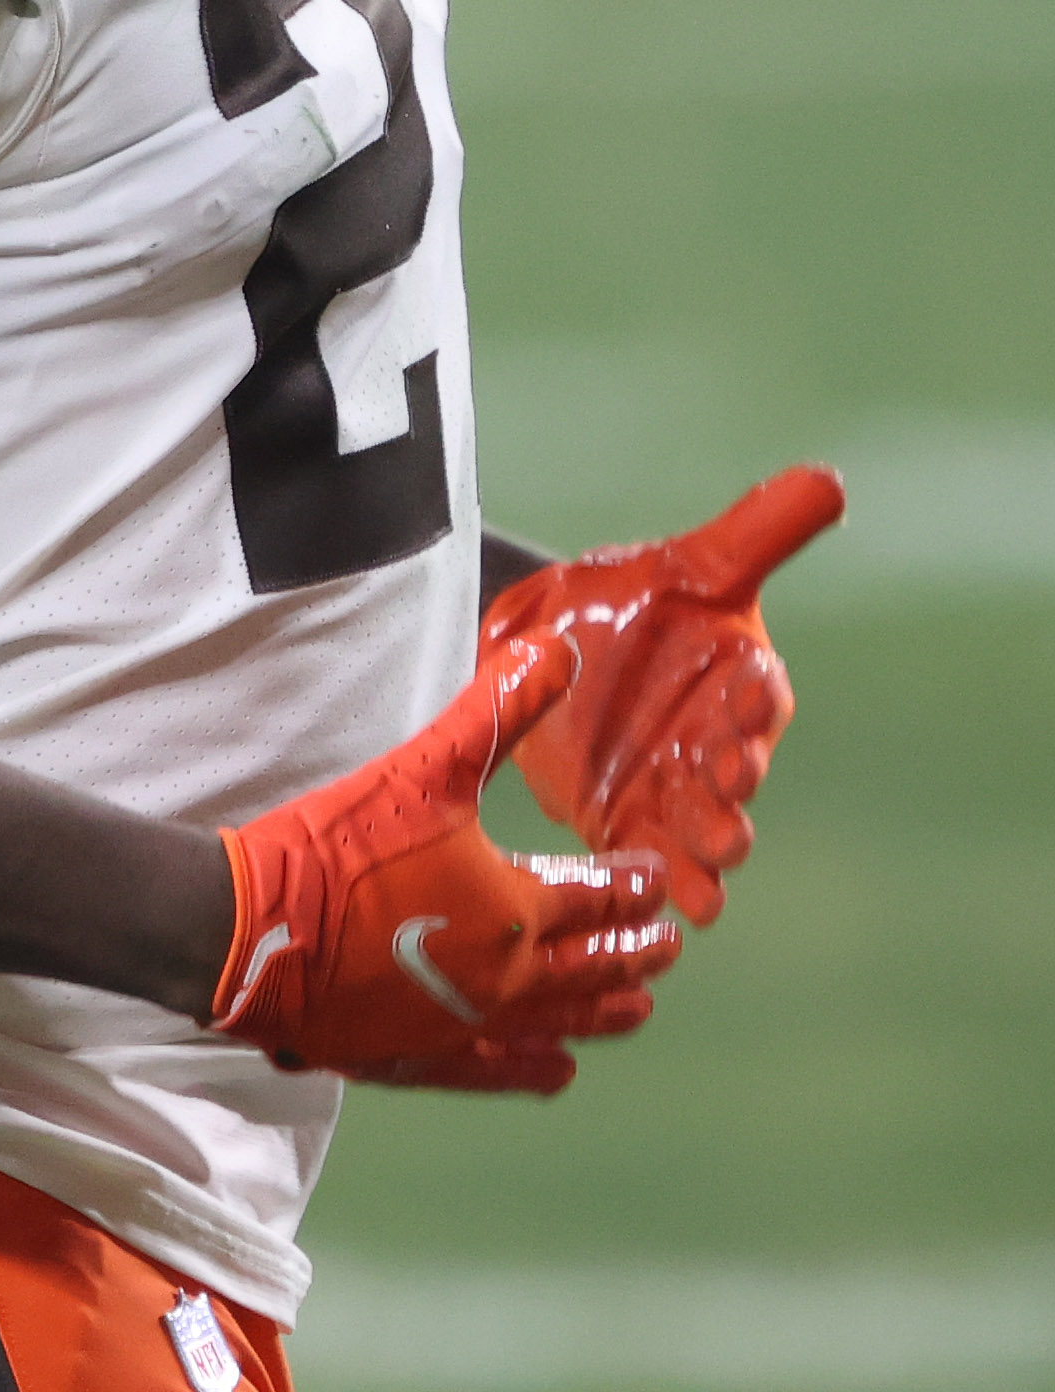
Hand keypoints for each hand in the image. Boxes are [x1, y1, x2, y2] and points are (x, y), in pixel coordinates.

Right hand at [211, 634, 678, 1094]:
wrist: (249, 932)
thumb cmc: (338, 846)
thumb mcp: (424, 764)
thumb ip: (498, 709)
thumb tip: (561, 647)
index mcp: (515, 909)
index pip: (597, 899)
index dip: (632, 887)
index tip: (659, 880)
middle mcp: (504, 979)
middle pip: (590, 969)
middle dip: (634, 954)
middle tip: (669, 947)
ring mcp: (461, 1026)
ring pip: (554, 1024)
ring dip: (601, 1013)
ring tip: (638, 1011)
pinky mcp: (414, 1057)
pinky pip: (492, 1070)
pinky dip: (531, 1070)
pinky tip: (557, 1073)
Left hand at [479, 465, 845, 925]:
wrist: (559, 644)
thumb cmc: (639, 597)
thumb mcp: (684, 564)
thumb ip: (755, 531)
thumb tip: (833, 480)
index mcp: (736, 675)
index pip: (758, 689)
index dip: (756, 694)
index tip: (753, 691)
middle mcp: (718, 738)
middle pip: (736, 767)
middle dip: (734, 785)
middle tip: (729, 794)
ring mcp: (678, 785)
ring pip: (702, 824)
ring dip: (706, 851)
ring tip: (708, 881)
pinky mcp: (632, 819)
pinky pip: (651, 855)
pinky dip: (659, 882)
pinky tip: (662, 911)